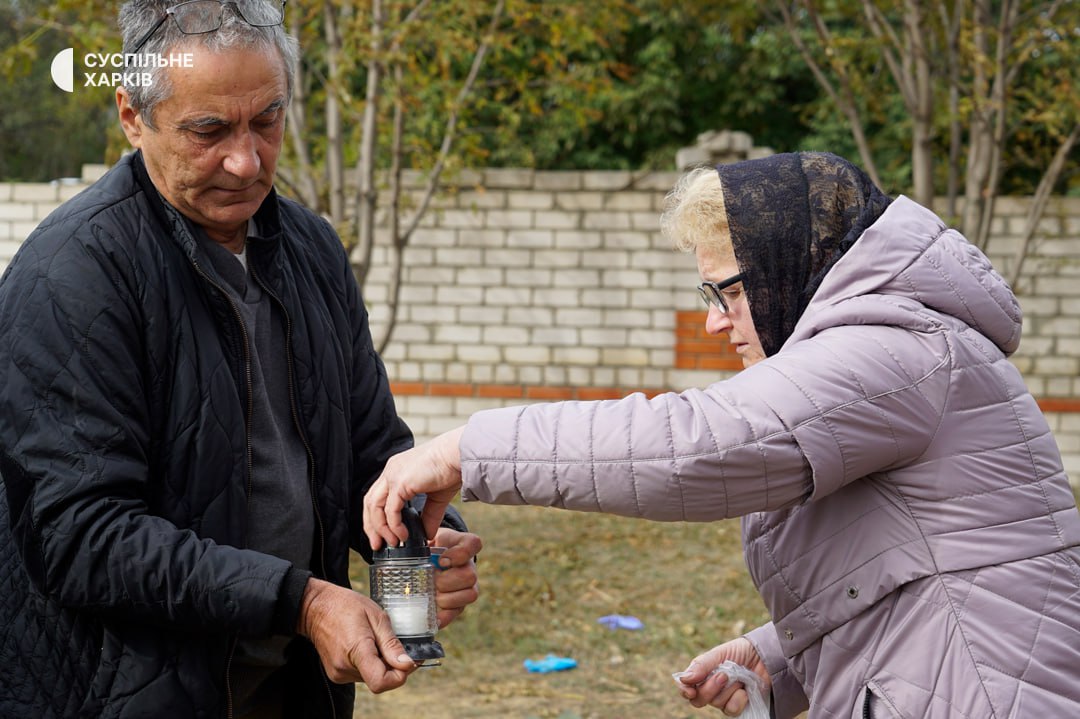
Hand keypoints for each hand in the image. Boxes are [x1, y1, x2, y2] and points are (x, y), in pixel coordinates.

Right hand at [296, 578, 416, 691]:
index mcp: (356, 650)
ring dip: (381, 664)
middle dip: (393, 666)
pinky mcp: (337, 674)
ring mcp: (338, 673)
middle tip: (395, 644)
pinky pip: (362, 674)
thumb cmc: (346, 606)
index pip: (380, 682)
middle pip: (380, 679)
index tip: (409, 661)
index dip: (400, 675)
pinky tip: (365, 645)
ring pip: (372, 677)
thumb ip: (392, 644)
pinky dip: (370, 664)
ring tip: (375, 640)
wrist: (316, 608)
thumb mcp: (376, 617)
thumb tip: (407, 664)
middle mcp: (344, 668)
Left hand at [363, 426, 465, 549]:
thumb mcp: (437, 497)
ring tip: (392, 543)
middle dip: (371, 526)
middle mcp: (391, 471)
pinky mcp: (400, 482)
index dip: (376, 518)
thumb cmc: (452, 468)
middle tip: (377, 545)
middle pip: (369, 503)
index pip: (377, 497)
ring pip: (374, 506)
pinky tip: (403, 535)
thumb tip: (428, 535)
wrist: (459, 455)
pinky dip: (394, 525)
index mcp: (396, 471)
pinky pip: (390, 509)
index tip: (382, 536)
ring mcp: (393, 475)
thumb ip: (429, 515)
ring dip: (380, 528)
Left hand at [431, 527, 481, 627]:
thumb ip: (423, 541)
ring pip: (470, 594)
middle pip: (470, 575)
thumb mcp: (426, 538)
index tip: (442, 560)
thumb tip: (409, 550)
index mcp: (464, 545)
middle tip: (433, 580)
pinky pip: (459, 611)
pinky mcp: (460, 603)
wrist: (427, 561)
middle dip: (447, 581)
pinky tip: (436, 618)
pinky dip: (446, 616)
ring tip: (433, 595)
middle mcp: (470, 566)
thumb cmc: (427, 547)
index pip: (473, 544)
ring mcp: (468, 586)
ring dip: (448, 598)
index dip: (459, 555)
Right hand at [675, 637, 769, 714]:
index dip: (684, 691)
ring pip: (716, 704)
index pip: (685, 687)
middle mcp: (709, 688)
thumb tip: (684, 679)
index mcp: (701, 674)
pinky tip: (744, 690)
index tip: (690, 690)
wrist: (764, 658)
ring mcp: (723, 698)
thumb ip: (701, 665)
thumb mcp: (719, 653)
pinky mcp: (736, 705)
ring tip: (739, 678)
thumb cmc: (739, 652)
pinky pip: (731, 710)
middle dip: (711, 688)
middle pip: (698, 699)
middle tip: (724, 675)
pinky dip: (738, 699)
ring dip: (728, 690)